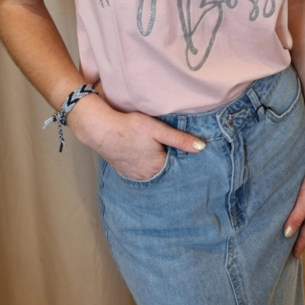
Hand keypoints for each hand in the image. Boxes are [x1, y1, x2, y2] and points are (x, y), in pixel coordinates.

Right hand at [66, 90, 206, 179]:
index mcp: (158, 168)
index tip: (188, 156)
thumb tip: (202, 148)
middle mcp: (147, 176)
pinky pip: (140, 172)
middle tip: (174, 153)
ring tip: (159, 153)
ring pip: (152, 172)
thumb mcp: (158, 130)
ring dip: (157, 166)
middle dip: (171, 164)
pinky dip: (145, 166)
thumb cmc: (130, 127)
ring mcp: (135, 176)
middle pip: (165, 172)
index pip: (177, 169)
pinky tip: (145, 155)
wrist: (102, 129)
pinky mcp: (125, 171)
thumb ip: (180, 140)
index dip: (183, 161)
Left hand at [284, 156, 304, 257]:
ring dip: (298, 225)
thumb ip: (297, 216)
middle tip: (289, 247)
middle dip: (299, 238)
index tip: (293, 257)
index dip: (299, 246)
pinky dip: (299, 213)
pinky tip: (293, 210)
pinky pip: (304, 207)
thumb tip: (287, 235)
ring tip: (290, 231)